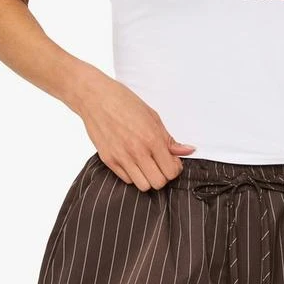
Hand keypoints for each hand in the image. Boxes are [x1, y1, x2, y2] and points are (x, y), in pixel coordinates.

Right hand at [77, 75, 196, 191]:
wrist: (96, 98)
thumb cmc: (125, 102)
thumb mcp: (152, 116)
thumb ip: (169, 138)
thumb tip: (187, 150)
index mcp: (151, 138)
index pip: (171, 171)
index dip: (175, 168)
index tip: (173, 161)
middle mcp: (137, 151)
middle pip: (158, 183)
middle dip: (163, 175)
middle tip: (161, 164)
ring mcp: (121, 157)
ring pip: (143, 186)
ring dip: (148, 178)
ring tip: (147, 164)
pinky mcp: (108, 160)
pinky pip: (127, 180)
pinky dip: (133, 175)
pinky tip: (133, 161)